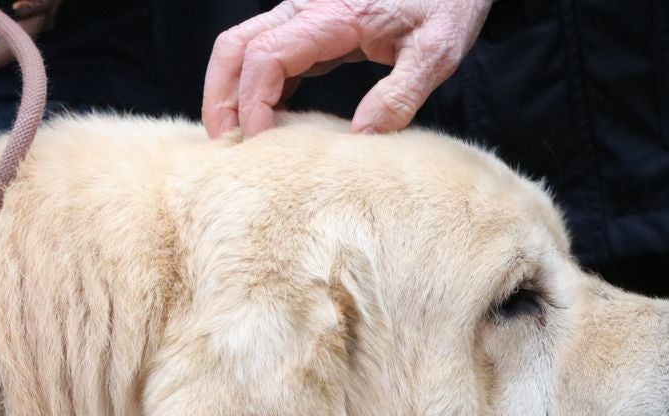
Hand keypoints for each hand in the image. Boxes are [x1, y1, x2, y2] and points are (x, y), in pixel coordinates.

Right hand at [202, 0, 493, 137]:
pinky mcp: (313, 28)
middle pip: (235, 47)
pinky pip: (267, 55)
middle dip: (220, 98)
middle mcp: (306, 9)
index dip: (252, 104)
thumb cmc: (449, 4)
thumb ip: (400, 95)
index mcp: (333, 15)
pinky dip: (254, 88)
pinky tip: (266, 123)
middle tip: (223, 148)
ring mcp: (305, 15)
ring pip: (242, 48)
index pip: (266, 57)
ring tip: (235, 141)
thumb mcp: (437, 51)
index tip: (260, 145)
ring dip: (229, 92)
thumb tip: (360, 138)